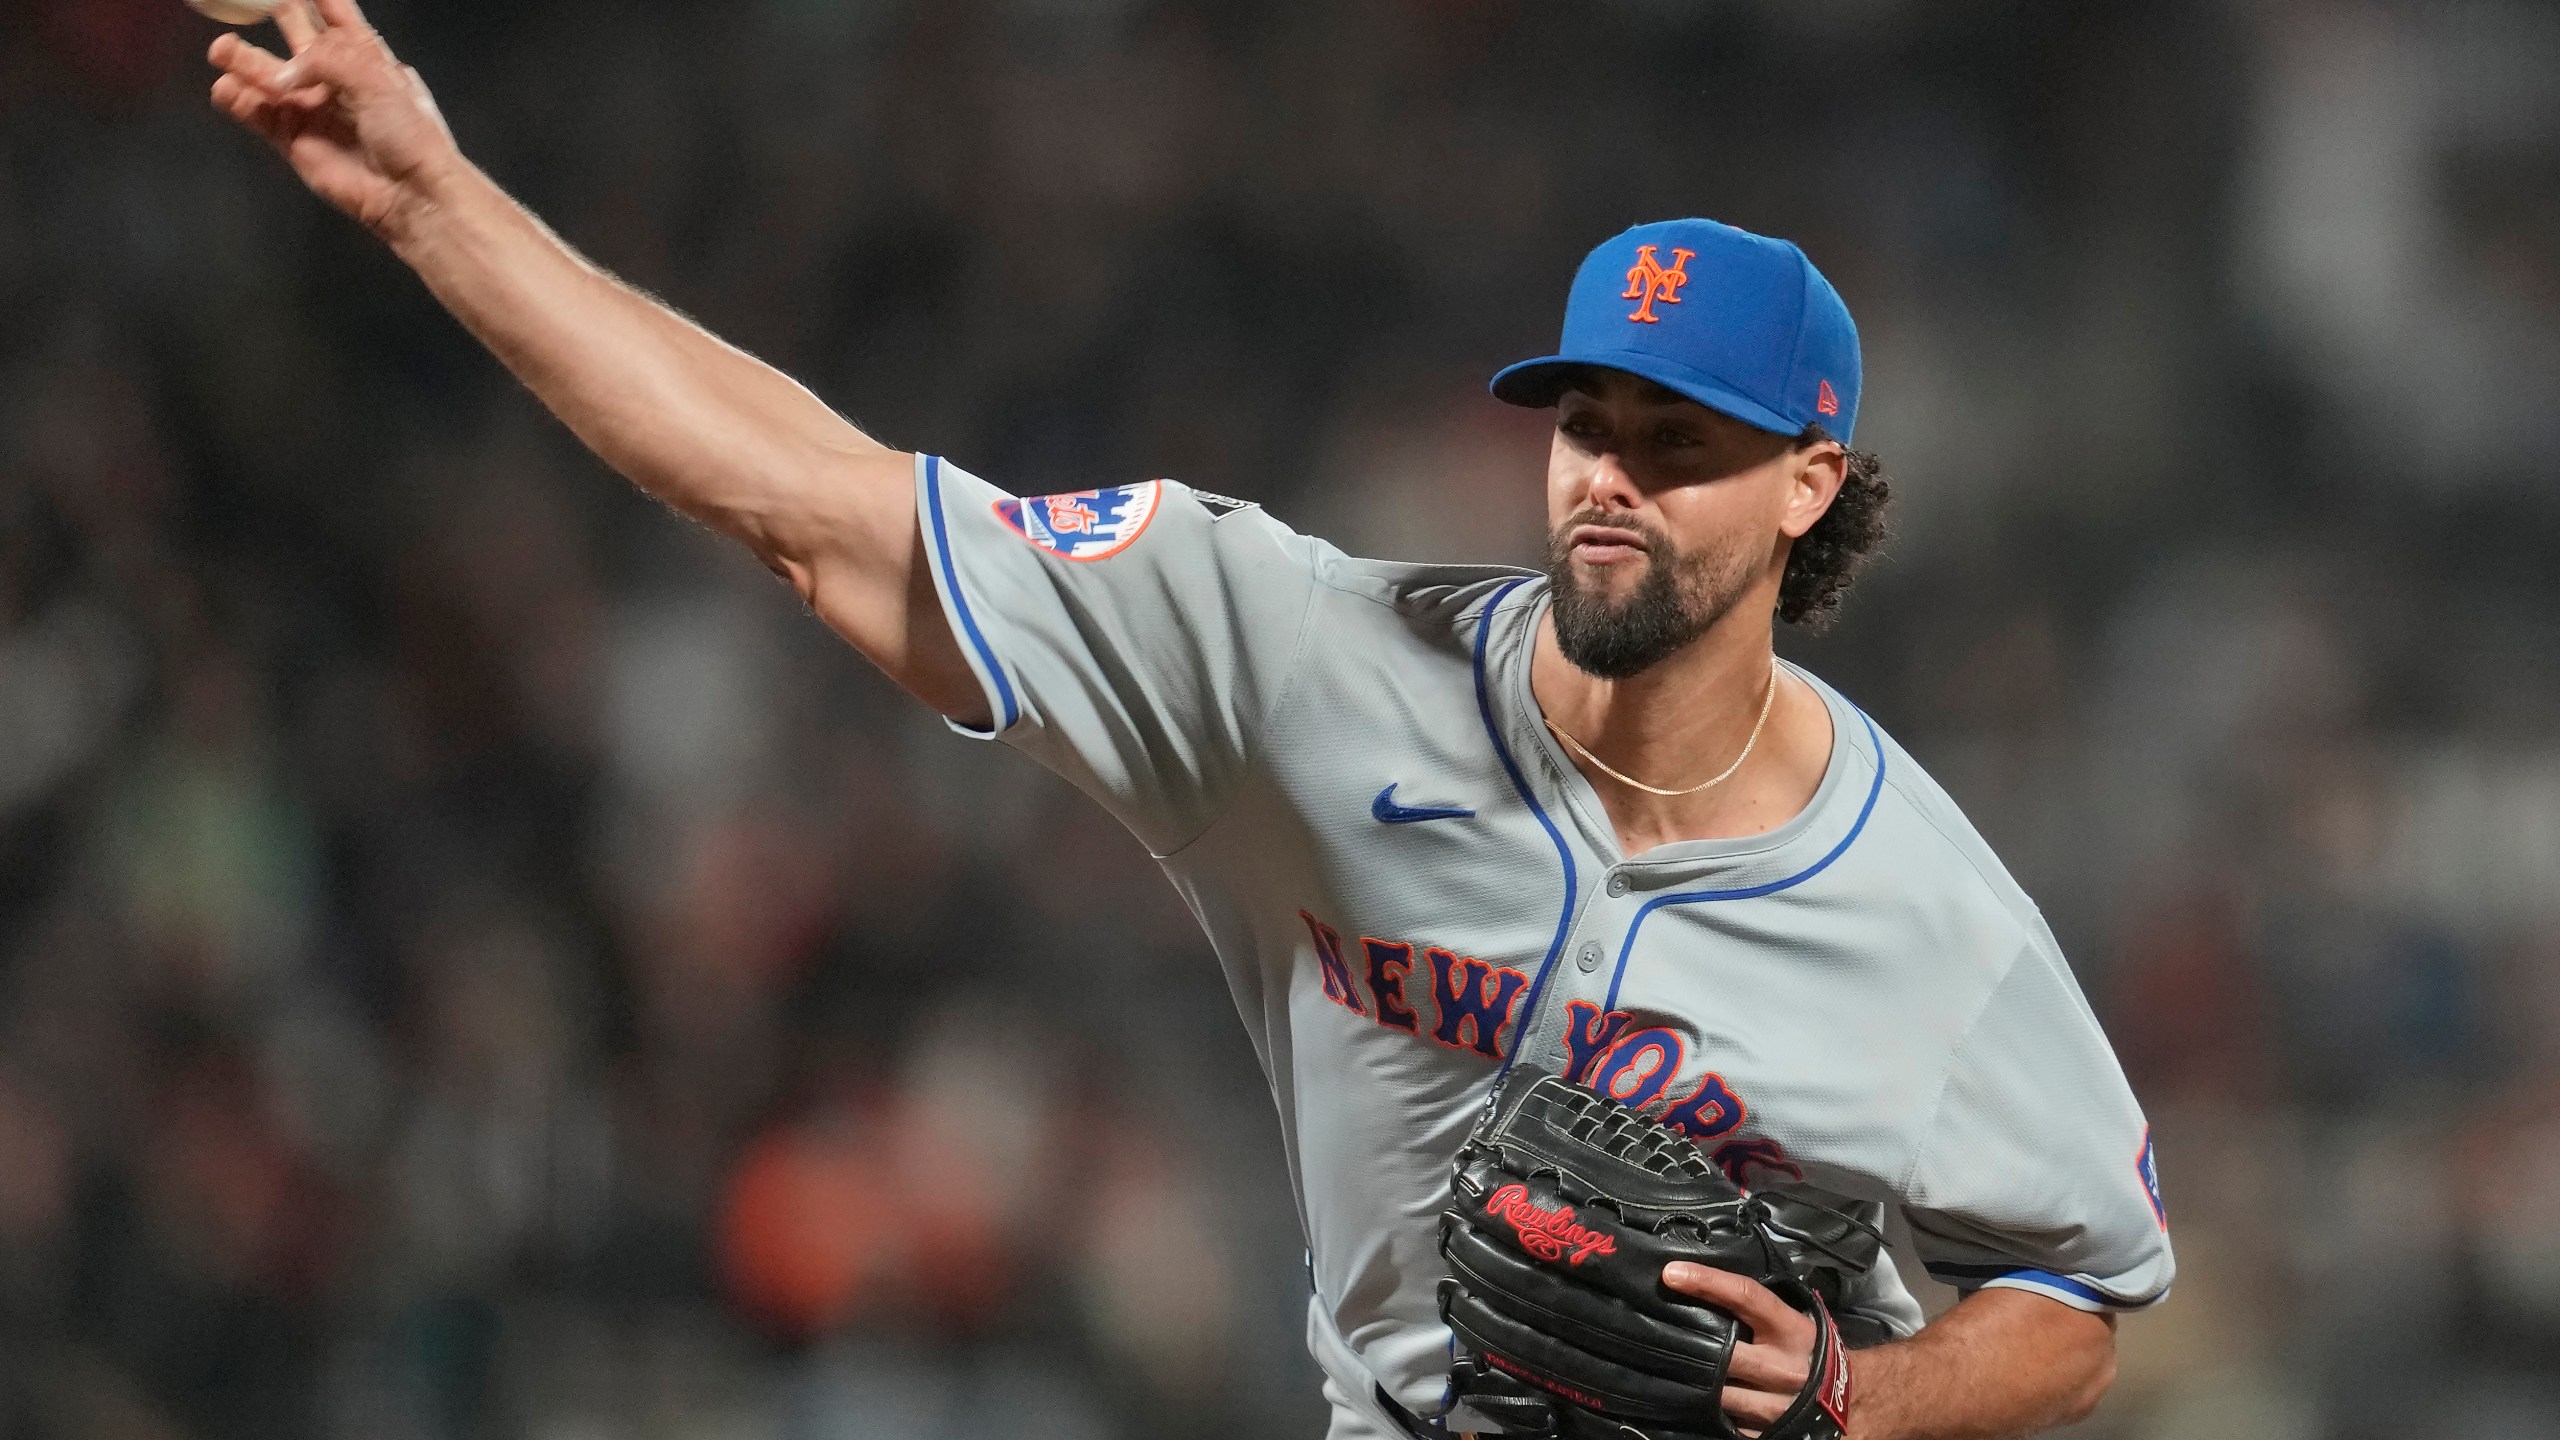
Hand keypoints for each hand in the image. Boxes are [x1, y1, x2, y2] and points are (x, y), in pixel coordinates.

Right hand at [206, 0, 461, 238]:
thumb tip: (281, 75)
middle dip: (274, 14)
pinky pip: (257, 113)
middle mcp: (335, 78)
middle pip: (297, 37)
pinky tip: (227, 90)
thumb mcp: (376, 79)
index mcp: (365, 58)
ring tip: (221, 49)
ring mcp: (311, 107)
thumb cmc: (407, 132)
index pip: (338, 17)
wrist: (412, 192)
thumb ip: (326, 61)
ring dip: (243, 60)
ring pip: (267, 75)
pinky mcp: (293, 138)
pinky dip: (238, 100)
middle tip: (245, 0)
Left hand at [1664, 1262, 1825, 1436]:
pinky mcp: (1773, 1434)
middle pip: (1723, 1354)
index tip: (1672, 1274)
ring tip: (1671, 1369)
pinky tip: (1698, 1399)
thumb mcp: (1798, 1325)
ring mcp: (1778, 1406)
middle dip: (1692, 1347)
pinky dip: (1711, 1411)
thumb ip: (1761, 1313)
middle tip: (1658, 1334)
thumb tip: (1707, 1292)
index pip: (1746, 1297)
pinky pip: (1729, 1423)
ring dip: (1696, 1383)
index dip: (1708, 1282)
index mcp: (1792, 1331)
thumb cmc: (1817, 1354)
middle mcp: (1785, 1368)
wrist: (1862, 1400)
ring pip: (1719, 1394)